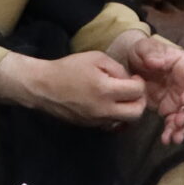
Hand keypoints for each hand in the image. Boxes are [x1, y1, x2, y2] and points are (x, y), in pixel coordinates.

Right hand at [0, 49, 146, 128]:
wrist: (43, 88)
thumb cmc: (68, 68)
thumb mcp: (95, 58)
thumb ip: (117, 68)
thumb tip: (129, 80)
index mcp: (105, 90)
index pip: (137, 92)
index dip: (139, 83)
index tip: (133, 78)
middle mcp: (104, 109)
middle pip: (137, 113)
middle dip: (140, 101)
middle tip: (132, 91)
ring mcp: (97, 121)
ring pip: (126, 121)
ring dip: (128, 109)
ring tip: (120, 97)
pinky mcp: (91, 126)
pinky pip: (112, 123)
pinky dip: (116, 115)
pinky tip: (108, 103)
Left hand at [108, 32, 183, 143]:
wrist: (134, 64)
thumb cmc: (144, 51)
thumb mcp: (144, 48)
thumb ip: (150, 54)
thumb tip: (156, 63)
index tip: (182, 102)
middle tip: (178, 122)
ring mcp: (180, 98)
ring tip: (174, 138)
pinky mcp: (171, 109)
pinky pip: (175, 123)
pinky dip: (172, 131)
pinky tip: (166, 139)